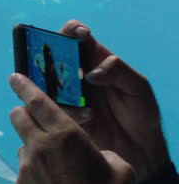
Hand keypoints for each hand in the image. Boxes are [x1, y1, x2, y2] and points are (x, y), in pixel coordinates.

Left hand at [9, 73, 135, 183]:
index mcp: (67, 135)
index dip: (25, 85)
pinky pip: (24, 167)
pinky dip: (34, 168)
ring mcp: (27, 166)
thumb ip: (100, 150)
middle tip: (31, 114)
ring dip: (32, 144)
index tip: (15, 76)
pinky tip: (51, 183)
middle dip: (23, 111)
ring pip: (21, 143)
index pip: (38, 101)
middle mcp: (41, 146)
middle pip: (18, 116)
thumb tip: (90, 152)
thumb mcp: (119, 167)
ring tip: (52, 160)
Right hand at [59, 19, 168, 181]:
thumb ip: (120, 72)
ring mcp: (65, 94)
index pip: (76, 36)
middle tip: (54, 65)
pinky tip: (73, 117)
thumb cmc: (141, 116)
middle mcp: (76, 74)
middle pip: (51, 55)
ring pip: (42, 80)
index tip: (75, 34)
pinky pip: (43, 105)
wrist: (138, 152)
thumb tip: (92, 71)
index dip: (71, 31)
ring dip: (48, 85)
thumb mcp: (139, 89)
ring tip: (67, 97)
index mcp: (95, 61)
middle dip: (46, 55)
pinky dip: (51, 108)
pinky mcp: (58, 114)